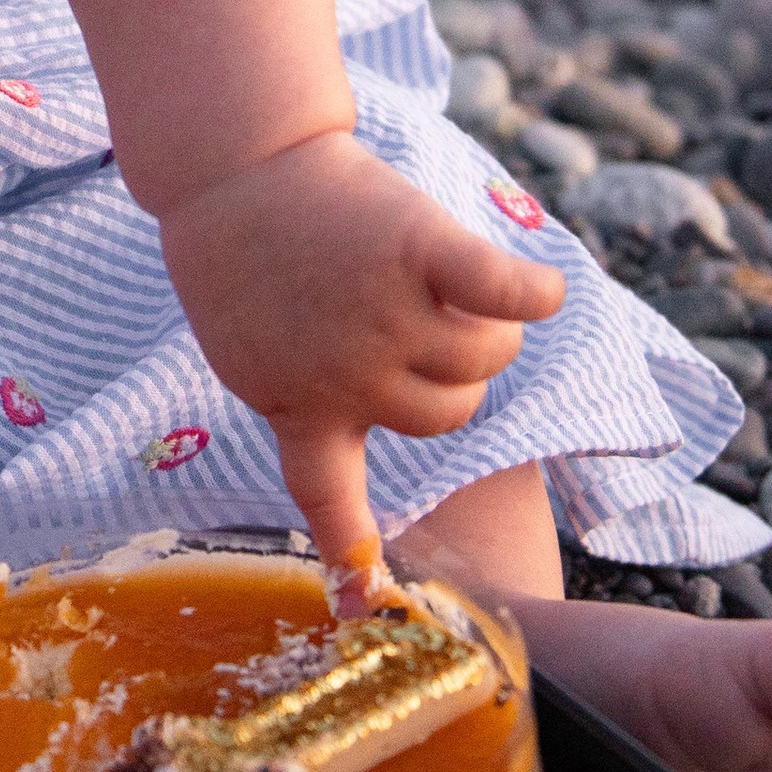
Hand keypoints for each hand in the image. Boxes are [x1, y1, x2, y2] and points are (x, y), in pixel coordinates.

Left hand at [159, 129, 564, 594]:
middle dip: (450, 376)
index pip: (328, 497)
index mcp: (297, 408)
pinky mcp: (421, 249)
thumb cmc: (243, 252)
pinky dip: (532, 294)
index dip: (354, 550)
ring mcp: (385, 315)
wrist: (233, 163)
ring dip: (485, 326)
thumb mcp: (252, 347)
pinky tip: (538, 291)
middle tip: (415, 318)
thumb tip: (354, 441)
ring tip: (442, 282)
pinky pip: (506, 294)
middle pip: (450, 414)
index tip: (366, 607)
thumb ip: (307, 394)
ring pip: (485, 360)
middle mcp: (346, 375)